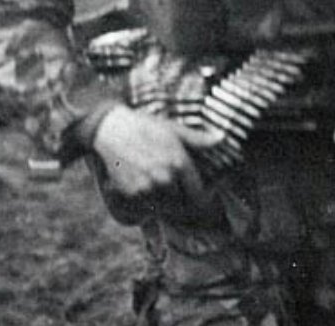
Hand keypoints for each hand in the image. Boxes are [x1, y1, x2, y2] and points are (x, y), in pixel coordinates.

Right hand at [92, 105, 220, 206]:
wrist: (112, 130)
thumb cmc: (146, 126)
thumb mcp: (174, 129)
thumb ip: (199, 139)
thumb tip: (222, 138)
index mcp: (179, 162)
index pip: (199, 194)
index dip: (203, 198)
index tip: (203, 197)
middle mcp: (165, 178)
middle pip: (183, 205)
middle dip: (183, 200)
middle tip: (178, 190)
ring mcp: (147, 188)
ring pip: (165, 208)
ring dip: (166, 202)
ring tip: (160, 184)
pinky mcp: (132, 194)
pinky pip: (147, 207)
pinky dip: (149, 202)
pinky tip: (146, 185)